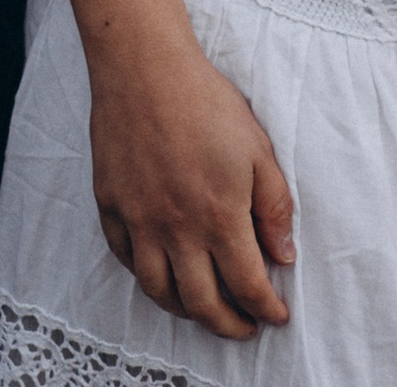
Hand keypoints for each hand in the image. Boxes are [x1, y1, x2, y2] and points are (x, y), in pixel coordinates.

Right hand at [88, 31, 295, 338]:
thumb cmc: (206, 101)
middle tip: (245, 329)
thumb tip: (284, 255)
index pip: (246, 284)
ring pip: (160, 292)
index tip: (276, 316)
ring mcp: (139, 222)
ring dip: (186, 311)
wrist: (144, 68)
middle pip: (202, 303)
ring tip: (204, 309)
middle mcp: (175, 230)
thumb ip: (274, 206)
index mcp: (218, 216)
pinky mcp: (111, 208)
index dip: (265, 307)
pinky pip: (127, 262)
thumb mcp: (258, 147)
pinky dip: (147, 278)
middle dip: (229, 325)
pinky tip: (163, 273)